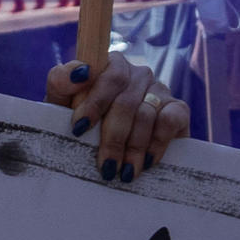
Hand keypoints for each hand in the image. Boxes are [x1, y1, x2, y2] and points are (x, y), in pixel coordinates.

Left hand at [45, 55, 188, 180]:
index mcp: (109, 66)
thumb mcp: (61, 105)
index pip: (108, 76)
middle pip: (127, 102)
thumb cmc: (80, 125)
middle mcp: (136, 74)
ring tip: (124, 172)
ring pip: (146, 115)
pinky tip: (147, 161)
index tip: (80, 129)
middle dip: (113, 138)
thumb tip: (79, 71)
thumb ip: (62, 82)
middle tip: (106, 166)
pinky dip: (158, 142)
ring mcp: (159, 90)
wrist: (102, 152)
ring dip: (134, 148)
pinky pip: (171, 119)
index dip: (95, 103)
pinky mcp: (178, 108)